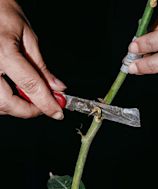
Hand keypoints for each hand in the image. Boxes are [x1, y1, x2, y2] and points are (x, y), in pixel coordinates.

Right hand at [0, 0, 65, 118]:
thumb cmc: (3, 13)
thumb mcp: (28, 37)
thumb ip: (41, 66)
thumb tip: (57, 87)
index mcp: (4, 52)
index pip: (30, 85)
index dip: (46, 103)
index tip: (58, 112)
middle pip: (7, 102)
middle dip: (29, 110)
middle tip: (45, 107)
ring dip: (15, 106)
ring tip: (31, 97)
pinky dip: (4, 99)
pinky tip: (14, 92)